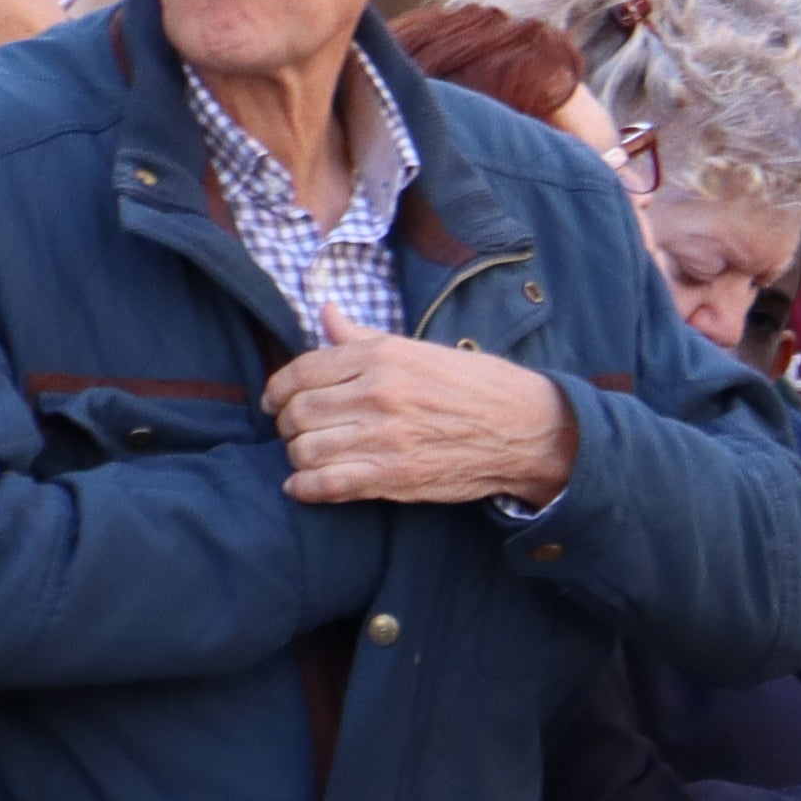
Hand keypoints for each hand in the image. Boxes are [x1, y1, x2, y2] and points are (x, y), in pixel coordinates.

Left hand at [266, 333, 578, 507]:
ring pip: (305, 449)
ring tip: (307, 457)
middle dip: (287, 425)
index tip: (275, 402)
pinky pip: (327, 484)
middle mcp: (378, 392)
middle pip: (299, 412)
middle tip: (295, 432)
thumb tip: (325, 312)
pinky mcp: (393, 475)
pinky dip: (305, 488)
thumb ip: (363, 336)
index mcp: (382, 355)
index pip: (302, 370)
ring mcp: (384, 436)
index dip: (278, 389)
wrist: (525, 428)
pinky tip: (302, 487)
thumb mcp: (419, 349)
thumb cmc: (475, 385)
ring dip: (297, 457)